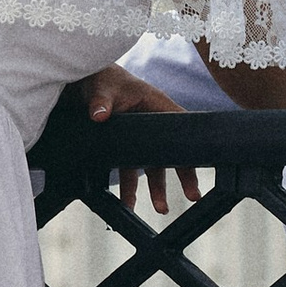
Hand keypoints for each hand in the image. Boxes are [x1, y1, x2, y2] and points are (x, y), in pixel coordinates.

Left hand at [84, 65, 204, 213]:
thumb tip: (99, 115)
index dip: (193, 144)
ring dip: (156, 188)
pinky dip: (129, 187)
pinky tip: (128, 203)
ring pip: (151, 165)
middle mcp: (151, 122)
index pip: (182, 125)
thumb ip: (101, 101)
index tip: (203, 163)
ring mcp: (138, 136)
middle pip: (171, 151)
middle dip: (182, 175)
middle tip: (193, 196)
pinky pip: (129, 169)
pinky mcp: (122, 145)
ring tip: (160, 208)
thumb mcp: (102, 88)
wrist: (82, 81)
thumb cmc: (101, 78)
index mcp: (155, 104)